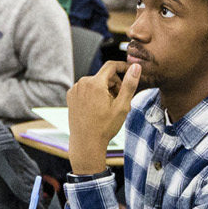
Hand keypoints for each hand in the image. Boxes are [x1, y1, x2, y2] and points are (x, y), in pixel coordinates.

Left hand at [66, 62, 137, 176]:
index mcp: (94, 83)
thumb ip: (129, 84)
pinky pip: (87, 89)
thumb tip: (136, 67)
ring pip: (96, 83)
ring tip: (110, 107)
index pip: (111, 66)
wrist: (86, 143)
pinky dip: (95, 94)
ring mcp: (74, 90)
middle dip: (115, 85)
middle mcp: (81, 83)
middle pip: (104, 76)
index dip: (123, 67)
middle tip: (121, 102)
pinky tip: (99, 108)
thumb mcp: (122, 106)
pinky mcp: (71, 96)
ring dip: (106, 90)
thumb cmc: (105, 127)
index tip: (131, 72)